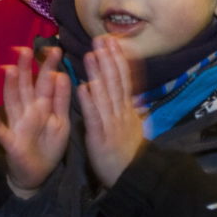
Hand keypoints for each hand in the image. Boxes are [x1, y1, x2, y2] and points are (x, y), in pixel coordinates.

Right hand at [0, 46, 70, 197]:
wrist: (37, 174)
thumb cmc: (48, 146)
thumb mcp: (61, 122)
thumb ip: (61, 100)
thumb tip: (61, 74)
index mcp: (41, 106)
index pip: (43, 82)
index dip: (47, 66)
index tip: (54, 49)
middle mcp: (27, 111)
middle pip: (25, 86)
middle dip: (25, 69)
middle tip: (26, 49)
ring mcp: (17, 125)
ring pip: (13, 102)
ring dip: (9, 87)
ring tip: (8, 70)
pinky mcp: (11, 143)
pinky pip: (2, 132)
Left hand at [77, 36, 144, 187]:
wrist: (133, 177)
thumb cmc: (128, 152)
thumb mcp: (133, 126)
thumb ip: (130, 108)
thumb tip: (132, 92)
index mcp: (127, 109)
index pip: (124, 79)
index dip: (117, 59)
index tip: (112, 42)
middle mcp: (121, 112)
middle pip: (115, 81)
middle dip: (108, 59)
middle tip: (100, 39)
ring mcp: (111, 123)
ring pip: (105, 95)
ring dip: (97, 74)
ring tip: (90, 55)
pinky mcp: (100, 137)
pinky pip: (94, 117)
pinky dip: (89, 102)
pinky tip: (83, 87)